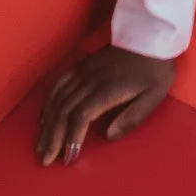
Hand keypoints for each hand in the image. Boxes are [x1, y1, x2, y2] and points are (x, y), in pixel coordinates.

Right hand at [35, 44, 175, 166]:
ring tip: (40, 144)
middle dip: (52, 137)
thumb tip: (108, 137)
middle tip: (46, 159)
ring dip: (47, 124)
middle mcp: (90, 80)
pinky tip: (44, 117)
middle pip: (63, 111)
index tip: (68, 158)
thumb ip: (132, 117)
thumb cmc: (155, 69)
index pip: (80, 117)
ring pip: (57, 99)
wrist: (150, 36)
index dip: (71, 138)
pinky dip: (48, 103)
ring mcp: (83, 71)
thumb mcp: (154, 95)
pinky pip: (58, 84)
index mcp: (107, 89)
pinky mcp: (82, 66)